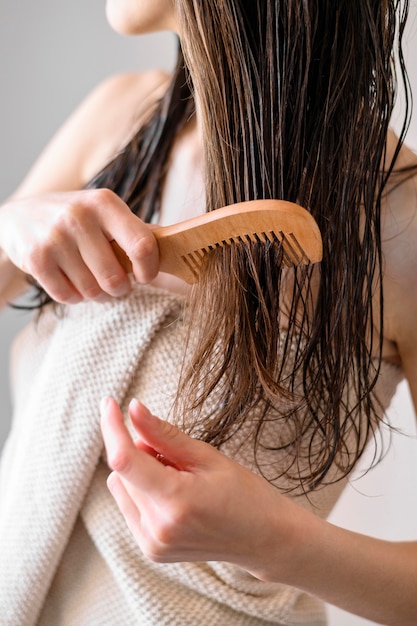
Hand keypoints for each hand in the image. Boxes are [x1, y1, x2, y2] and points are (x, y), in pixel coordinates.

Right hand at [0, 188, 158, 302]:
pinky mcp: (36, 259)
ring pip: (92, 291)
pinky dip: (74, 296)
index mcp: (105, 202)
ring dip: (96, 294)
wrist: (19, 217)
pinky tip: (70, 280)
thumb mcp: (105, 213)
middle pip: (115, 279)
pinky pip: (68, 297)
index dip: (149, 269)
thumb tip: (179, 247)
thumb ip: (137, 231)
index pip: (143, 245)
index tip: (144, 276)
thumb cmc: (76, 219)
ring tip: (90, 279)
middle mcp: (79, 216)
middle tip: (115, 283)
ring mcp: (55, 237)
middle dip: (119, 289)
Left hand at [100, 397, 299, 578]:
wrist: (265, 538)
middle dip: (140, 451)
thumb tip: (133, 409)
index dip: (112, 427)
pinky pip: (129, 506)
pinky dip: (143, 491)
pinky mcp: (151, 549)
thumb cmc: (245, 493)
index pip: (125, 459)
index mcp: (175, 501)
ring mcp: (152, 543)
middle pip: (123, 471)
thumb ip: (164, 434)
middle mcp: (157, 528)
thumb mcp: (208, 456)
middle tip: (176, 454)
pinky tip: (173, 495)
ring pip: (121, 487)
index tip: (110, 403)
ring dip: (140, 472)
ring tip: (179, 478)